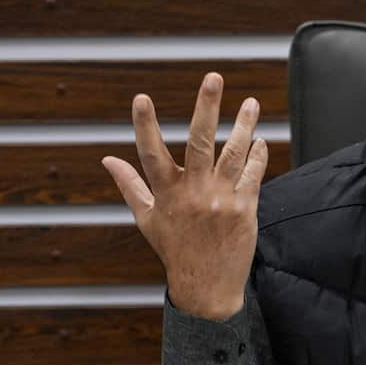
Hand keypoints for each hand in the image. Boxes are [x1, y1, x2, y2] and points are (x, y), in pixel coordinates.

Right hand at [103, 73, 266, 320]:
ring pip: (235, 153)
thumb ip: (130, 185)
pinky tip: (259, 139)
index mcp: (166, 194)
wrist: (207, 287)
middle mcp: (194, 193)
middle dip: (206, 107)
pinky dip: (258, 154)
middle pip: (200, 142)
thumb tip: (106, 159)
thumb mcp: (147, 219)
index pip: (150, 153)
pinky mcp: (245, 209)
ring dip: (244, 125)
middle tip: (213, 77)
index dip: (144, 125)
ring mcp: (221, 200)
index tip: (140, 98)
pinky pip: (254, 174)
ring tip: (251, 103)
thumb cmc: (175, 250)